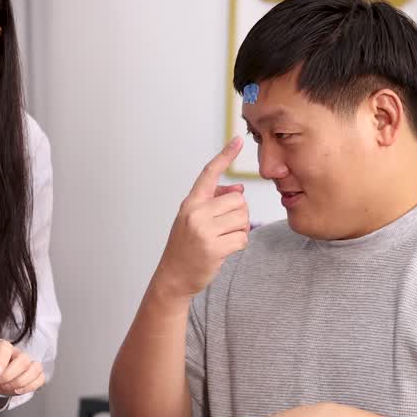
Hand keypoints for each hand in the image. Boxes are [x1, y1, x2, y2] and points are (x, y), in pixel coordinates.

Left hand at [0, 339, 44, 395]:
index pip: (6, 347)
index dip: (2, 360)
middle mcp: (14, 352)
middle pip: (23, 360)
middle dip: (9, 376)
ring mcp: (24, 363)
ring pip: (35, 369)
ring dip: (21, 382)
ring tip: (7, 387)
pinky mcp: (30, 375)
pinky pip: (40, 378)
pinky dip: (31, 386)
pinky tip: (18, 390)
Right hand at [152, 137, 248, 299]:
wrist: (173, 276)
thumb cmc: (186, 246)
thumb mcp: (193, 219)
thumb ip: (214, 202)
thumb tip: (239, 189)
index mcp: (190, 202)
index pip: (209, 173)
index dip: (225, 155)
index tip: (238, 140)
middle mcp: (195, 213)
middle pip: (238, 200)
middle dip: (239, 214)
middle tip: (225, 227)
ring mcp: (204, 231)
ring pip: (243, 218)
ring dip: (240, 229)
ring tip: (223, 238)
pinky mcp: (214, 248)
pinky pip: (243, 238)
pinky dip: (239, 244)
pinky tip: (225, 250)